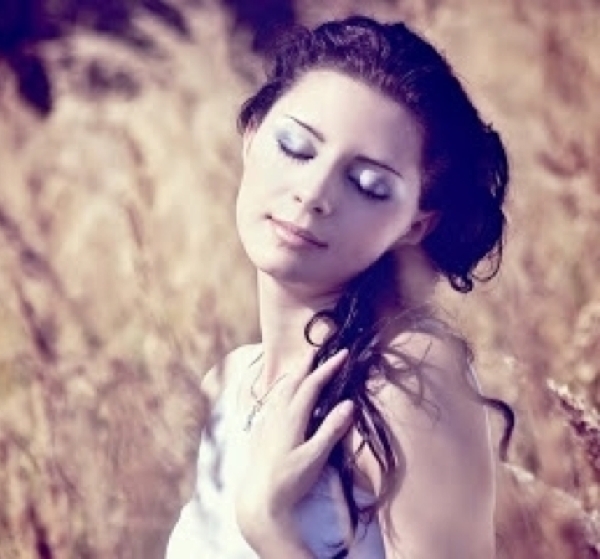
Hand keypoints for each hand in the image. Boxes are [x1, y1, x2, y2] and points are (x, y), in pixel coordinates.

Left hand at [235, 349, 354, 551]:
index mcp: (292, 417)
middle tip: (319, 350)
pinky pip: (272, 400)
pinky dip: (282, 389)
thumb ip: (331, 430)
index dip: (328, 368)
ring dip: (294, 374)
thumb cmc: (289, 481)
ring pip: (281, 389)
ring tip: (302, 366)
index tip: (343, 354)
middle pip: (294, 381)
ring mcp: (267, 422)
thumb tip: (348, 403)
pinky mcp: (260, 431)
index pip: (312, 384)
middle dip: (308, 364)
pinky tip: (281, 394)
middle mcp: (277, 414)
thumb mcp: (315, 458)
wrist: (258, 500)